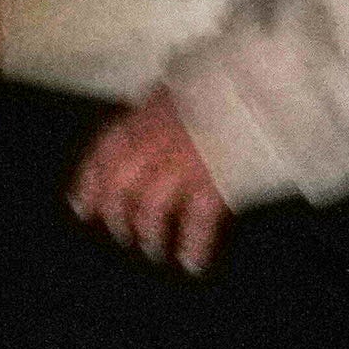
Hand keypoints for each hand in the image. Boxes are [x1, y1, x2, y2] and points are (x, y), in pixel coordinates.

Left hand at [65, 93, 228, 272]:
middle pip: (120, 183)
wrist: (267, 87)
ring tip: (153, 250)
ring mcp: (185, 161)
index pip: (104, 150)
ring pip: (151, 205)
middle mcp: (157, 138)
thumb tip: (142, 121)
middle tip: (121, 234)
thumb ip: (162, 107)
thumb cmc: (230, 88)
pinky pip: (197, 221)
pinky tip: (192, 262)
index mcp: (148, 113)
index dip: (89, 181)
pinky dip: (193, 245)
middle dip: (116, 213)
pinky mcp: (217, 181)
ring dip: (148, 233)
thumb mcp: (185, 86)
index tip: (80, 207)